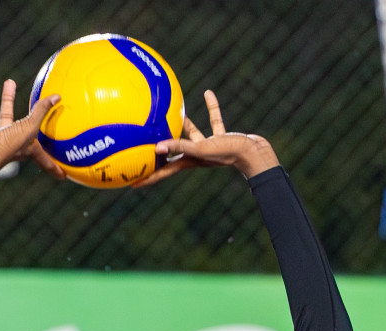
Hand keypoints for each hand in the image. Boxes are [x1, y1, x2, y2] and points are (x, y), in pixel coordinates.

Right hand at [0, 80, 65, 179]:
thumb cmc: (6, 146)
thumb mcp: (28, 128)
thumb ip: (41, 112)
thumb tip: (57, 97)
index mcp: (29, 148)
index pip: (46, 157)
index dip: (54, 166)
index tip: (63, 176)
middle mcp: (15, 143)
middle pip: (26, 125)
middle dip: (31, 112)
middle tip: (38, 99)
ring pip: (5, 114)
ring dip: (7, 98)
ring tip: (9, 82)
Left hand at [133, 89, 279, 186]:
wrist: (253, 152)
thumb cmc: (227, 153)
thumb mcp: (201, 149)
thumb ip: (181, 146)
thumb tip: (157, 147)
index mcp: (188, 162)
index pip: (163, 172)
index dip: (148, 177)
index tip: (132, 182)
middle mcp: (196, 156)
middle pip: (173, 154)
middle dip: (160, 152)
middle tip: (145, 148)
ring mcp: (209, 147)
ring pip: (191, 135)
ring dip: (183, 127)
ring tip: (171, 115)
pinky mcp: (222, 137)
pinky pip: (213, 120)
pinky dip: (211, 108)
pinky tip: (208, 93)